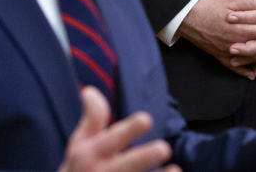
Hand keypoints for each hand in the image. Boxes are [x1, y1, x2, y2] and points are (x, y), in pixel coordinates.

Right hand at [60, 86, 180, 171]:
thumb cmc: (79, 169)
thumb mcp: (79, 144)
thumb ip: (91, 118)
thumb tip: (90, 91)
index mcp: (93, 153)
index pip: (112, 139)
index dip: (129, 130)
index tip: (146, 119)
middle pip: (128, 164)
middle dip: (145, 157)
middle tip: (164, 148)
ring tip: (176, 169)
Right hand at [179, 0, 255, 79]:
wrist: (187, 17)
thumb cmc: (210, 6)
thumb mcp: (233, 0)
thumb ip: (253, 4)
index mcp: (242, 28)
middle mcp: (237, 43)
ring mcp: (229, 52)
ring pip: (253, 59)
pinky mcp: (220, 57)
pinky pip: (236, 68)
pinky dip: (246, 72)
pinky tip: (254, 74)